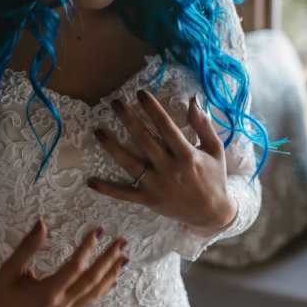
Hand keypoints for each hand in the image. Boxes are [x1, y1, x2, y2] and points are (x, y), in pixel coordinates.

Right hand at [0, 220, 127, 306]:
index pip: (74, 267)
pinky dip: (102, 289)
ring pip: (94, 293)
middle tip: (122, 241)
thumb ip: (28, 246)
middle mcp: (60, 304)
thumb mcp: (10, 268)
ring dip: (111, 274)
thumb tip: (42, 223)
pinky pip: (88, 301)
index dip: (88, 247)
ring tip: (124, 257)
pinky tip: (112, 279)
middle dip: (109, 259)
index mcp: (46, 293)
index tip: (98, 230)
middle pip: (91, 280)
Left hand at [88, 90, 236, 234]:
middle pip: (144, 140)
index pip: (166, 126)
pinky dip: (108, 189)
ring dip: (113, 148)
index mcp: (186, 155)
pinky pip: (125, 194)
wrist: (212, 213)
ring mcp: (157, 186)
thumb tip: (193, 101)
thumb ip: (203, 126)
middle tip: (115, 103)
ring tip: (98, 132)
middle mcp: (170, 169)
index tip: (140, 94)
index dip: (152, 109)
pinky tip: (91, 181)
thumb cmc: (214, 178)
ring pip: (130, 164)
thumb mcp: (215, 150)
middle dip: (128, 120)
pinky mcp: (149, 200)